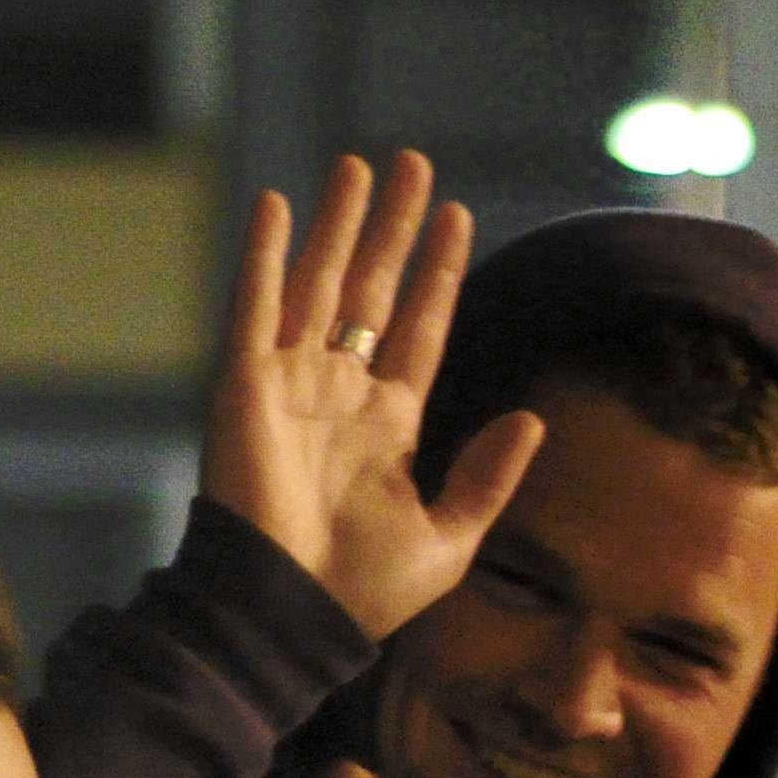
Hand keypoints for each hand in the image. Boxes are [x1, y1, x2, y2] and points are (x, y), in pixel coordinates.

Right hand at [202, 152, 546, 641]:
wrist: (293, 613)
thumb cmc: (366, 591)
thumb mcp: (451, 537)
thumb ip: (489, 476)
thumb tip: (532, 419)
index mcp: (388, 425)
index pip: (419, 329)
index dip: (437, 275)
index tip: (459, 218)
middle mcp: (339, 393)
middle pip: (371, 290)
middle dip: (392, 228)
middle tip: (413, 164)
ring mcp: (291, 384)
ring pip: (319, 283)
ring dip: (339, 223)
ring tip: (360, 165)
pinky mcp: (245, 385)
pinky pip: (256, 306)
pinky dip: (265, 255)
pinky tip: (279, 204)